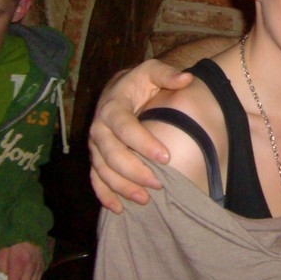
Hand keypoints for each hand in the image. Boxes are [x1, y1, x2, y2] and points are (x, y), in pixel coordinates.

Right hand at [89, 60, 193, 212]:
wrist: (119, 88)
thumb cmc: (139, 82)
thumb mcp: (151, 71)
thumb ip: (167, 74)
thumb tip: (186, 78)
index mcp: (113, 106)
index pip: (125, 127)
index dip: (143, 143)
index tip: (166, 157)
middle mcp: (99, 127)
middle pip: (111, 154)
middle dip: (134, 171)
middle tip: (158, 184)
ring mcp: (95, 145)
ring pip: (102, 170)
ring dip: (122, 187)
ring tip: (145, 199)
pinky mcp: (95, 157)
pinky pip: (95, 179)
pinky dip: (104, 195)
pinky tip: (119, 209)